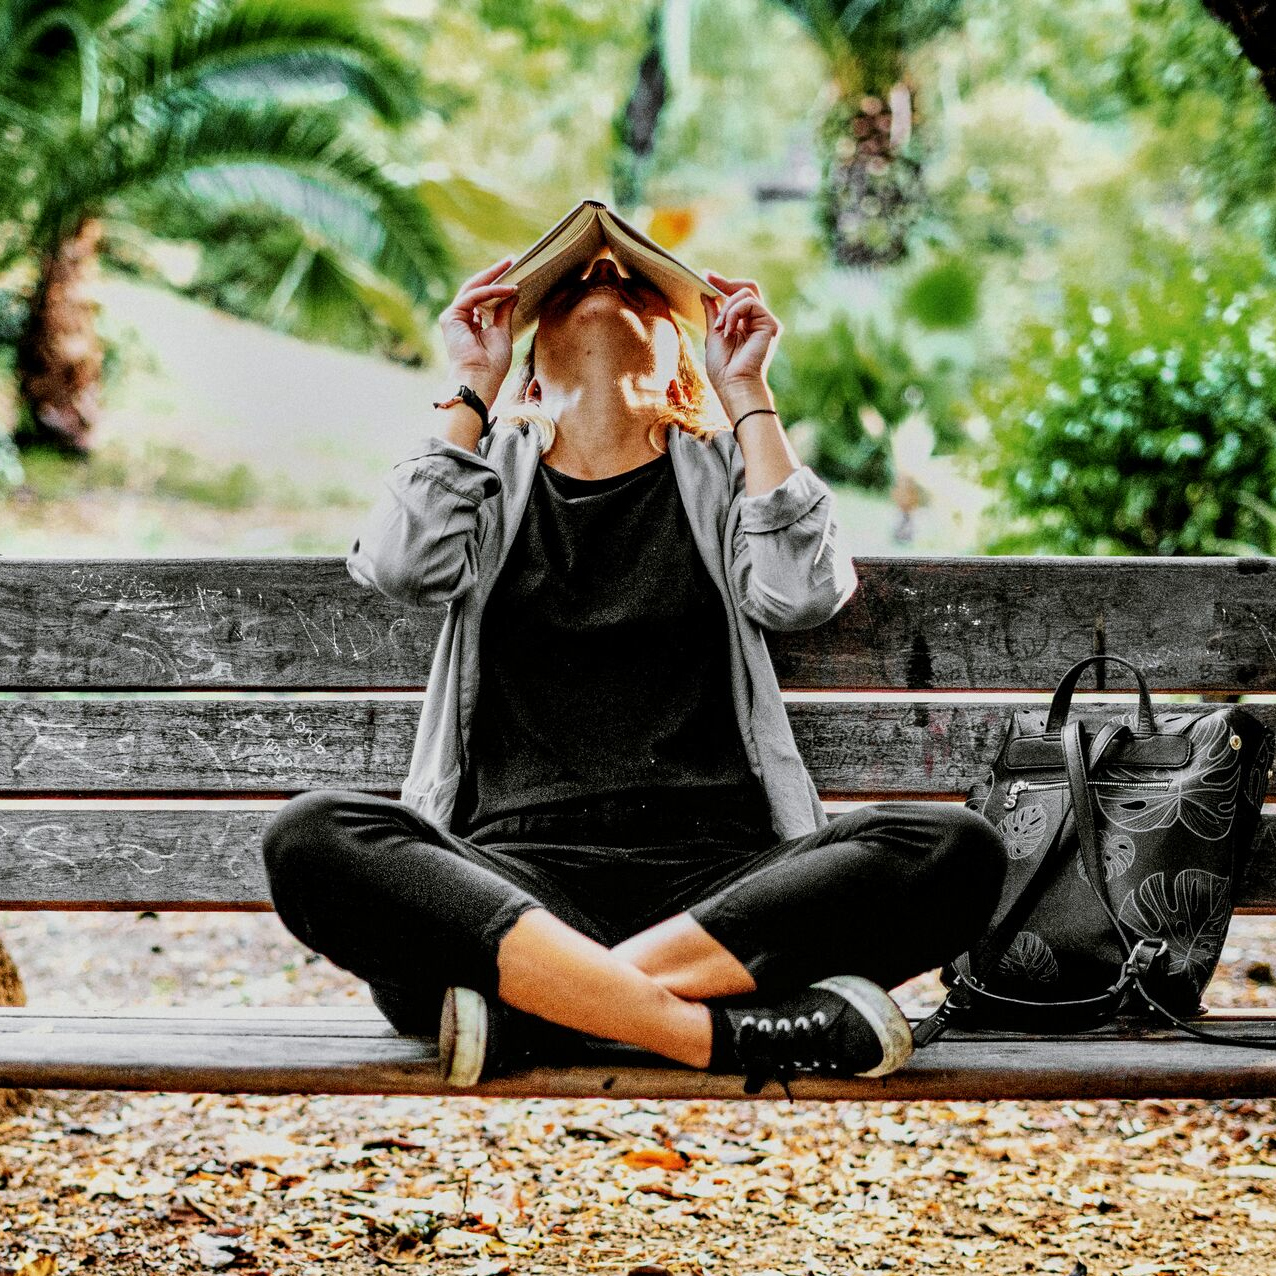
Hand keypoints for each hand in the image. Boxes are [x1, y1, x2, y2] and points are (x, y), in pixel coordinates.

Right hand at [438, 257, 518, 400]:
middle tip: (511, 260)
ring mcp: (453, 316)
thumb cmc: (492, 363)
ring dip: (493, 276)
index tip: (513, 272)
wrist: (481, 378)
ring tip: (510, 266)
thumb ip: (504, 312)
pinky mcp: (451, 317)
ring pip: (473, 288)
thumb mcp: (502, 332)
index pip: (482, 297)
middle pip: (476, 288)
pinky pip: (474, 297)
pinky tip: (508, 289)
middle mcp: (459, 317)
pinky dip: (491, 291)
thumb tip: (513, 294)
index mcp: (470, 323)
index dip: (496, 284)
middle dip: (493, 273)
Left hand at [700, 269, 781, 396]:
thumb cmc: (723, 368)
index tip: (706, 276)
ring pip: (745, 294)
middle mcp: (758, 321)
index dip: (723, 283)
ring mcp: (765, 322)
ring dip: (727, 308)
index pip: (739, 295)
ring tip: (720, 328)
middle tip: (709, 279)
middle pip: (747, 288)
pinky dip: (734, 313)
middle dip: (726, 282)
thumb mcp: (713, 333)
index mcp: (745, 324)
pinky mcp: (771, 325)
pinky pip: (751, 303)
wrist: (733, 385)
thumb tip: (706, 293)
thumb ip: (713, 313)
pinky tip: (728, 329)